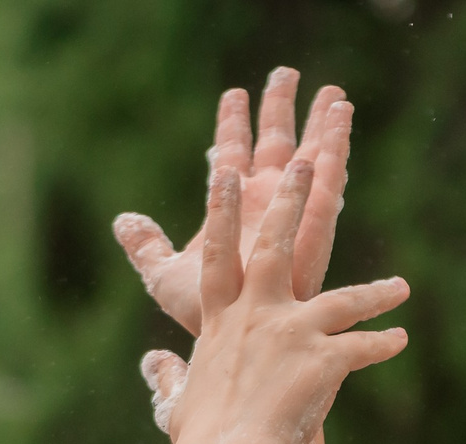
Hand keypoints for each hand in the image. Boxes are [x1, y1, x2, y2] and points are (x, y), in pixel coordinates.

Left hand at [115, 68, 353, 335]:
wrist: (238, 346)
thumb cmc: (204, 323)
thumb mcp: (164, 278)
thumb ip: (148, 247)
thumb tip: (123, 221)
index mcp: (231, 215)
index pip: (229, 157)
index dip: (230, 127)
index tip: (232, 96)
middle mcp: (264, 210)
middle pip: (273, 148)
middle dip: (279, 111)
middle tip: (285, 75)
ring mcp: (292, 215)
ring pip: (309, 159)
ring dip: (320, 125)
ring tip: (331, 93)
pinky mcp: (315, 225)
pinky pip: (330, 179)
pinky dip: (337, 146)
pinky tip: (342, 115)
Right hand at [163, 153, 408, 443]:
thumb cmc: (200, 437)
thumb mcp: (177, 403)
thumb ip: (167, 378)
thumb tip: (153, 365)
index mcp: (219, 322)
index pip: (218, 257)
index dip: (220, 211)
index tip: (224, 170)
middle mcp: (256, 315)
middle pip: (276, 246)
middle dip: (293, 200)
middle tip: (310, 160)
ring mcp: (292, 333)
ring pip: (342, 301)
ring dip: (374, 292)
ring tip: (400, 287)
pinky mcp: (324, 359)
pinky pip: (362, 347)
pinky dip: (382, 344)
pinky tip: (400, 341)